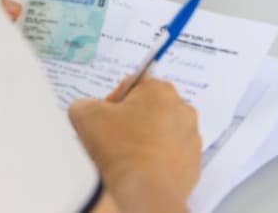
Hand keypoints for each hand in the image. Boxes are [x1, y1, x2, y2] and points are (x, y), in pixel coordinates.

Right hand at [69, 77, 199, 212]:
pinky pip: (171, 157)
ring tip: (126, 156)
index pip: (133, 84)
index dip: (113, 100)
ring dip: (145, 140)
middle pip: (149, 108)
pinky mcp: (193, 165)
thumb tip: (86, 109)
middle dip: (131, 120)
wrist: (143, 193)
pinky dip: (156, 161)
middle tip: (113, 137)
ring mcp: (191, 139)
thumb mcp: (85, 114)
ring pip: (161, 132)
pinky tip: (139, 169)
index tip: (105, 117)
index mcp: (160, 90)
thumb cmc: (121, 152)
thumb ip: (84, 103)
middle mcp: (182, 111)